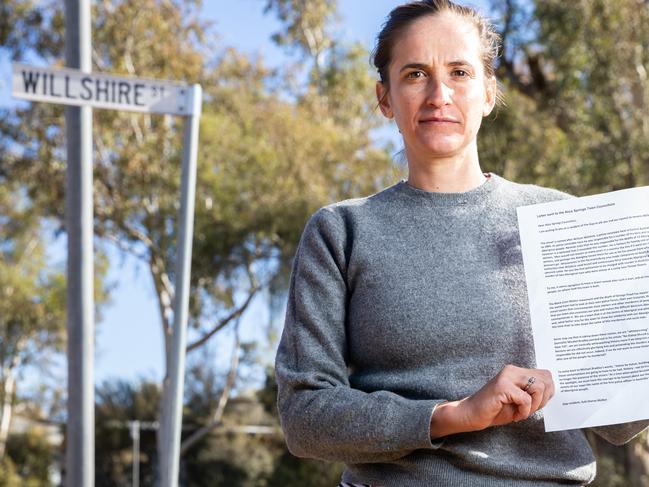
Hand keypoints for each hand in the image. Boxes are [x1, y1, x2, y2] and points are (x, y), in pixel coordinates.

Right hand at [430, 365, 554, 438]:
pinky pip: (526, 399)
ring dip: (534, 406)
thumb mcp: (520, 400)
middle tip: (528, 409)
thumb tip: (552, 389)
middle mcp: (512, 370)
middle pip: (546, 380)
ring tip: (521, 412)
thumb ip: (533, 393)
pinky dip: (524, 412)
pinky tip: (514, 416)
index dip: (547, 393)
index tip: (534, 405)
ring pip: (538, 387)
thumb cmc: (496, 410)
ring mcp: (507, 377)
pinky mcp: (502, 386)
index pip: (546, 375)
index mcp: (517, 371)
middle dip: (542, 400)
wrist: (471, 414)